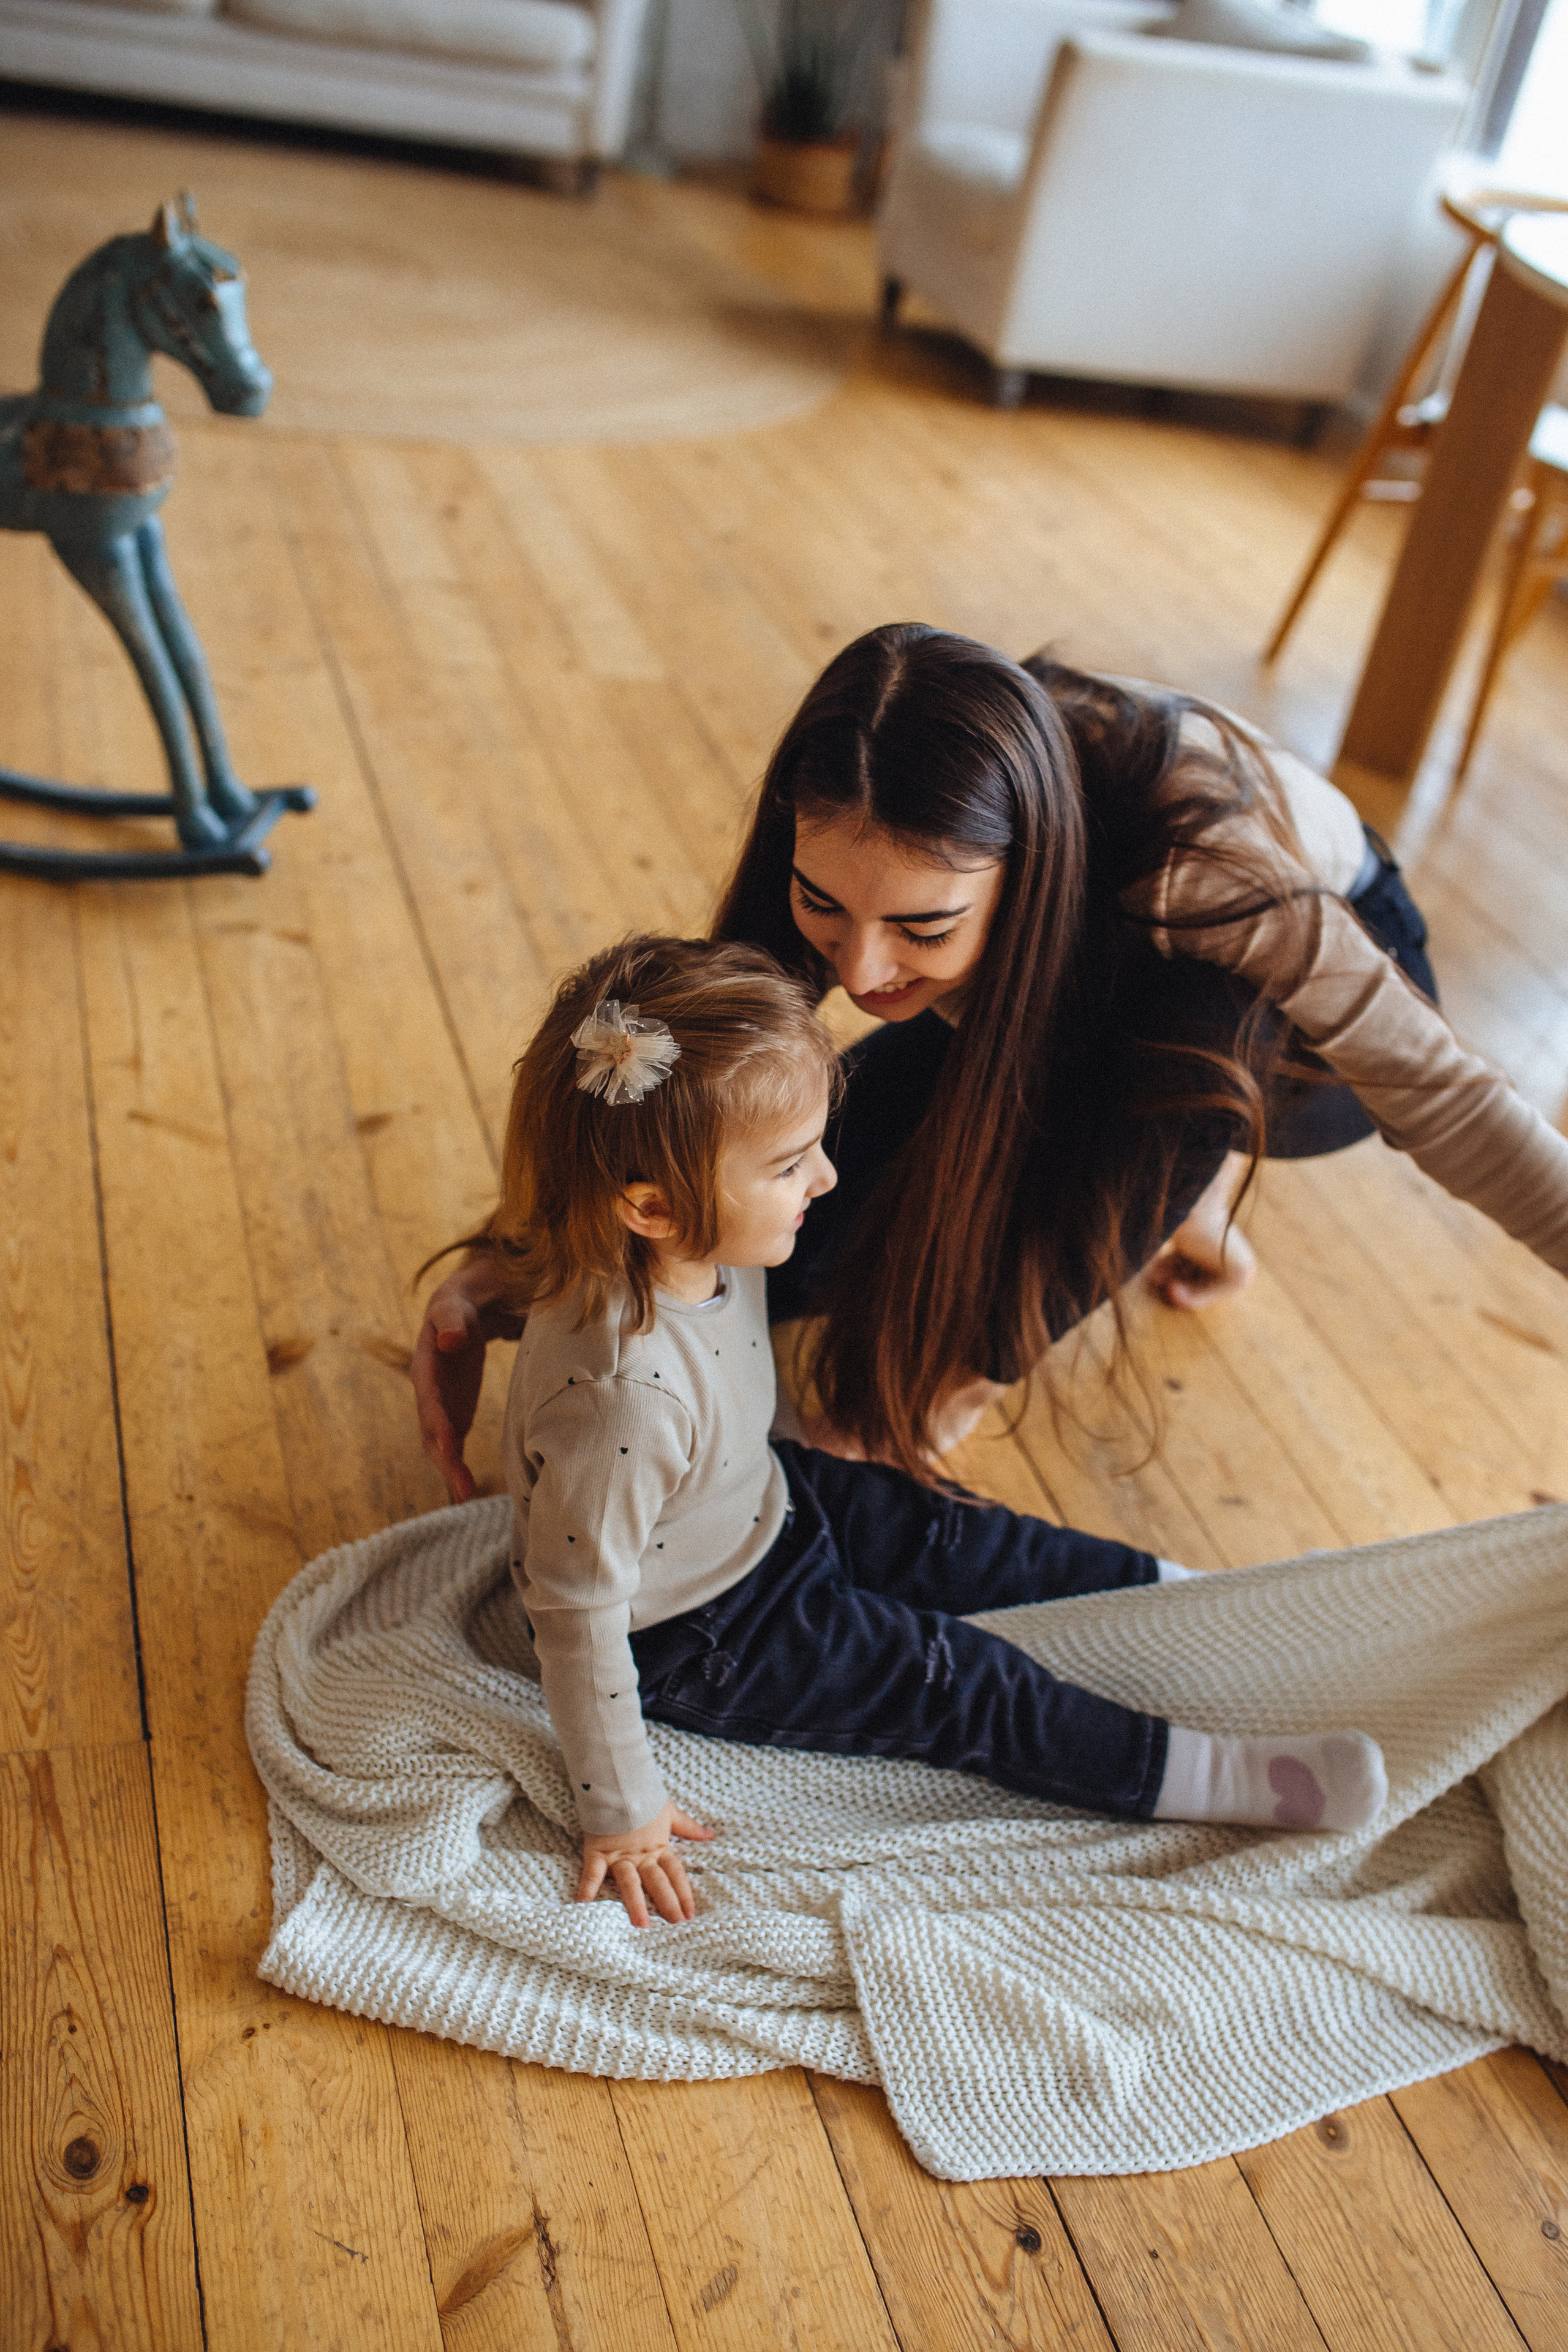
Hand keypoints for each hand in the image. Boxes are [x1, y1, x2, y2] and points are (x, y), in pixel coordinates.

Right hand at [411, 1256, 522, 1502]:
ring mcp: (439, 1407)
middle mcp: (427, 1391)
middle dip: (443, 1456)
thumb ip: (451, 1321)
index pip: (429, 1394)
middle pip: (430, 1428)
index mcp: (425, 1363)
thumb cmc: (457, 1306)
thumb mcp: (454, 1306)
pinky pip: (451, 1445)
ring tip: (466, 1493)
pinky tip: (465, 1491)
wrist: (459, 1313)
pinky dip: (456, 1467)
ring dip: (450, 1469)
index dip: (436, 1419)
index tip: (448, 1442)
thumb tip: (450, 1340)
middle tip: (461, 1483)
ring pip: (438, 1443)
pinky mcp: (452, 1416)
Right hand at [576, 1803, 714, 1925]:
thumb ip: (688, 1827)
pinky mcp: (598, 1850)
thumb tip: (710, 1835)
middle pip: (657, 1882)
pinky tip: (582, 1906)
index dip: (684, 1894)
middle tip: (676, 1925)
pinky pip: (592, 1872)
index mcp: (658, 1847)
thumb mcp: (669, 1812)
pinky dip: (587, 1888)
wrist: (619, 1779)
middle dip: (667, 1903)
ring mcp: (619, 1854)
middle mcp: (641, 1855)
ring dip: (635, 1904)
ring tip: (642, 1925)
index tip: (691, 1914)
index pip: (675, 1874)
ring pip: (630, 1883)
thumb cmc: (644, 1795)